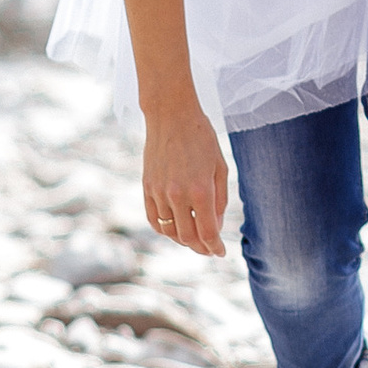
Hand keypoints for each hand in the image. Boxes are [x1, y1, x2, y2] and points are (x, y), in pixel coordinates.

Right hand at [143, 98, 230, 255]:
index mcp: (201, 190)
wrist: (171, 114)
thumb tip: (215, 227)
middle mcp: (178, 195)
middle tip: (209, 249)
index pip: (208, 233)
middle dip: (201, 248)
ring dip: (184, 240)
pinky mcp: (147, 187)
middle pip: (188, 237)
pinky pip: (153, 219)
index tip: (221, 252)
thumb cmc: (202, 137)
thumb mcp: (220, 167)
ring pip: (170, 231)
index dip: (215, 247)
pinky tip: (175, 228)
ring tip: (194, 239)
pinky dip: (164, 229)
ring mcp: (159, 192)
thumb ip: (219, 200)